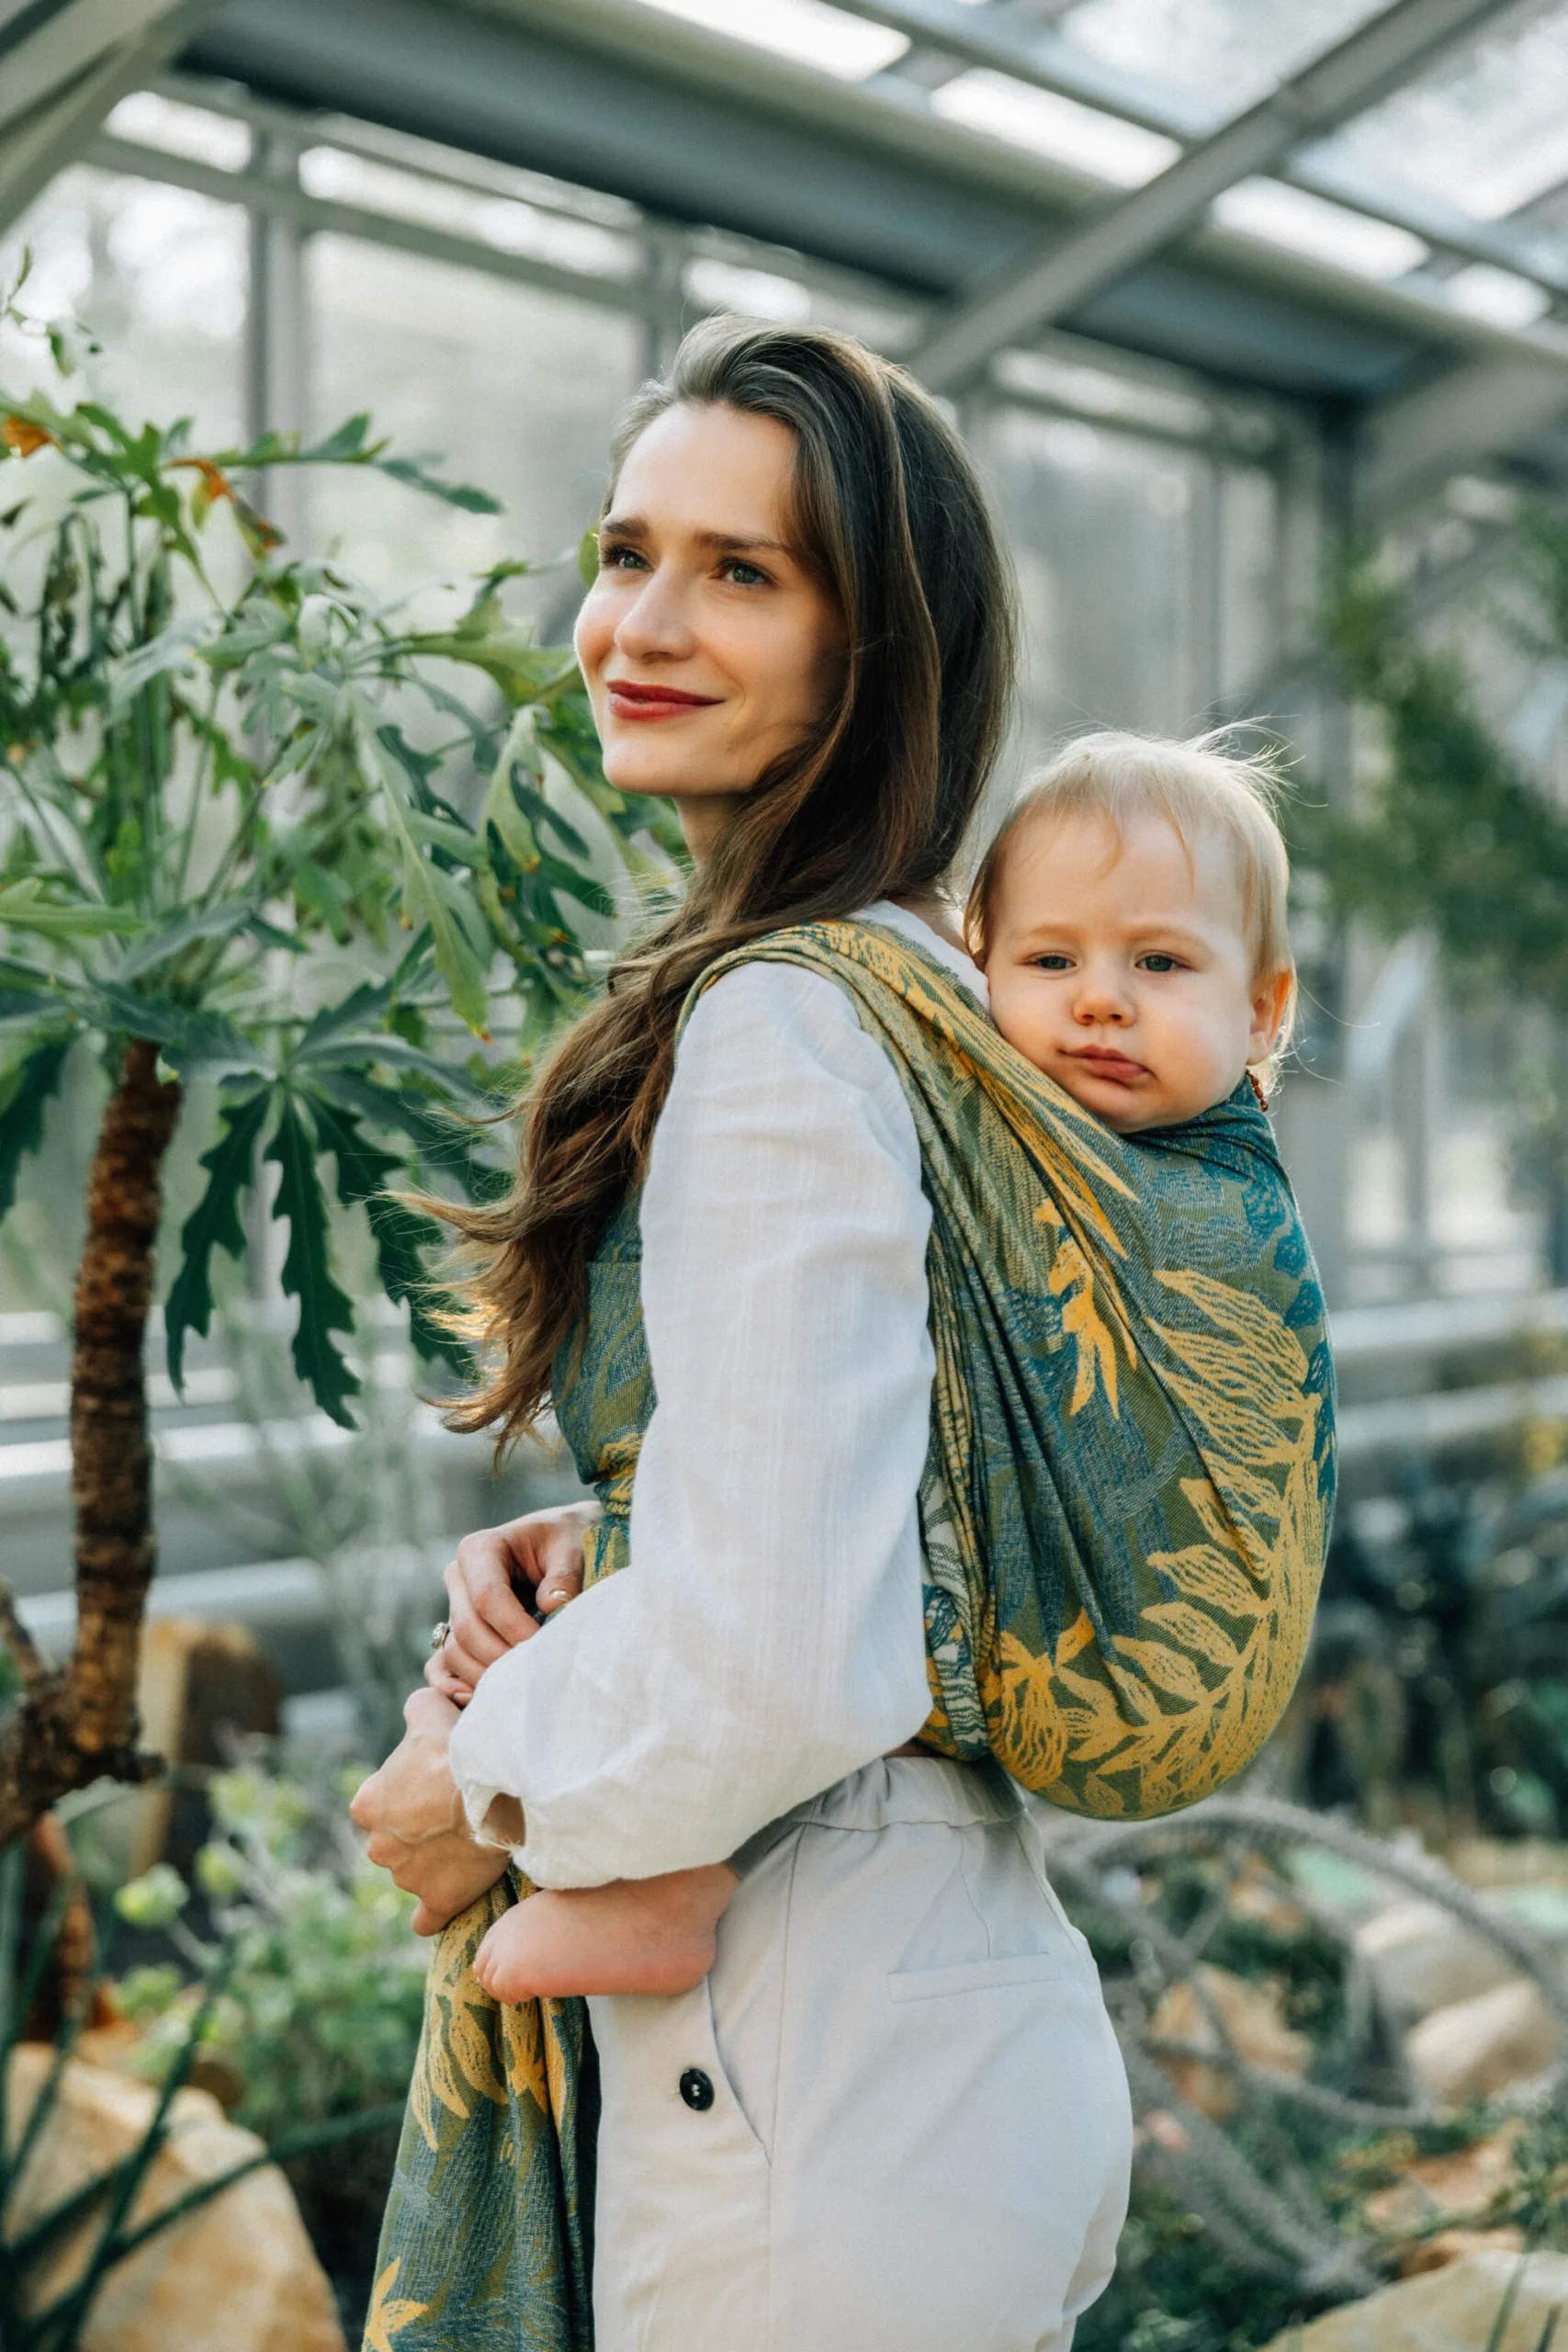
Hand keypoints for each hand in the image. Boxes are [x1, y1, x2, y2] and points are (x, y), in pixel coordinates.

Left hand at [350, 1687, 508, 1933]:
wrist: (495, 1792)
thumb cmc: (458, 1751)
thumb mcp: (428, 1712)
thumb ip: (415, 1708)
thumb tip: (418, 1705)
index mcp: (368, 1804)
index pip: (379, 1801)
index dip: (409, 1790)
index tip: (435, 1782)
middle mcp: (378, 1846)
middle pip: (396, 1839)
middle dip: (419, 1829)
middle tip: (455, 1810)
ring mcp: (407, 1877)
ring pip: (415, 1871)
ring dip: (436, 1861)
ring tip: (470, 1841)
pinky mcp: (437, 1900)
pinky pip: (427, 1918)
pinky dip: (433, 1913)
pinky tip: (446, 1900)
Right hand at [426, 1500, 600, 1701]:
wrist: (565, 1544)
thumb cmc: (569, 1541)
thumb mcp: (574, 1548)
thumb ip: (564, 1575)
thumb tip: (550, 1607)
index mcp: (480, 1549)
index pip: (487, 1597)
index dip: (514, 1628)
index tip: (544, 1647)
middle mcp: (459, 1578)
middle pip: (467, 1628)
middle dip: (501, 1656)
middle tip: (536, 1675)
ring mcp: (454, 1608)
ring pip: (455, 1651)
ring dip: (485, 1674)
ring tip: (522, 1689)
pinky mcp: (458, 1634)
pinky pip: (442, 1665)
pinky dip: (455, 1686)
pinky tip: (481, 1700)